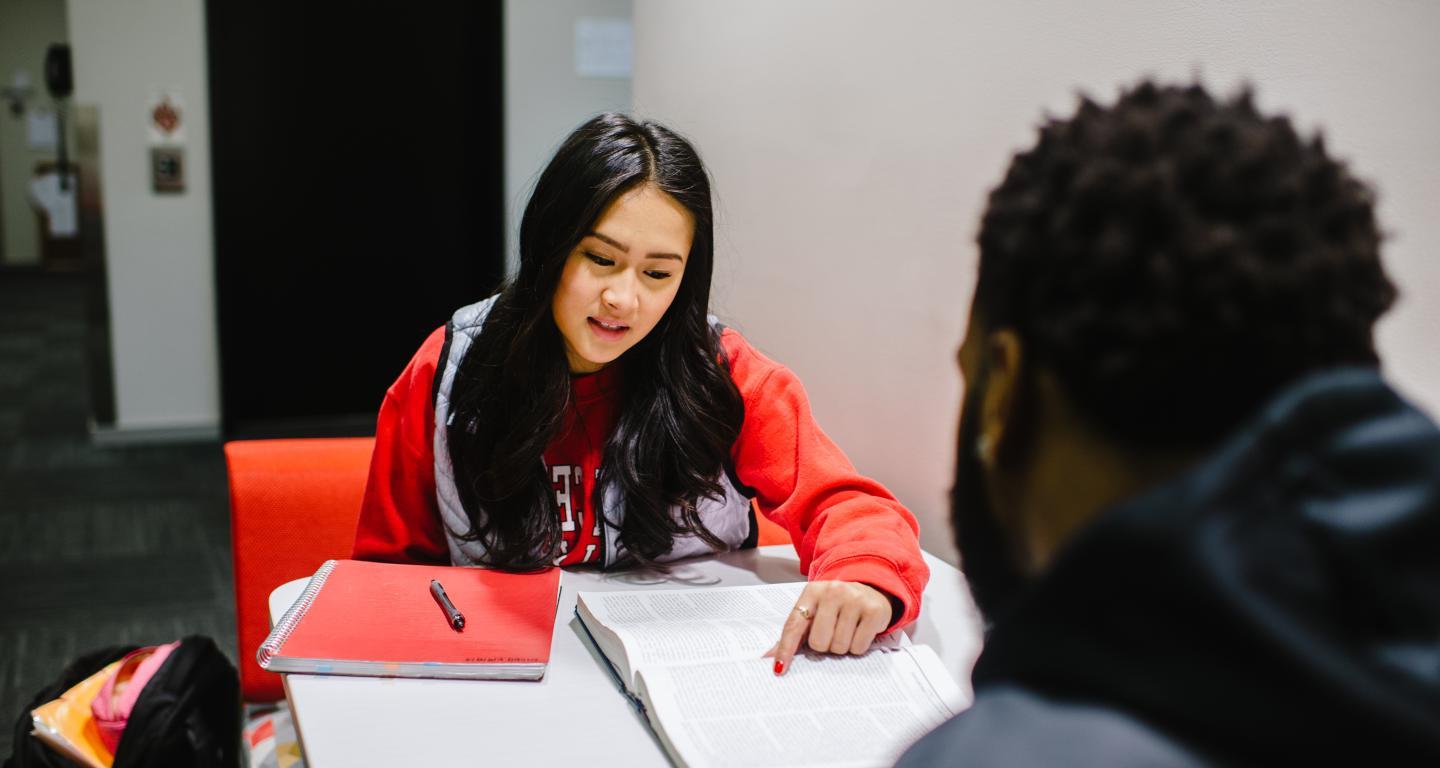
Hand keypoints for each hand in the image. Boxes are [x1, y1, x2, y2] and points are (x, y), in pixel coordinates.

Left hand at [764, 581, 891, 674]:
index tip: (780, 668)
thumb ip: (793, 633)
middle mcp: (833, 592)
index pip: (794, 625)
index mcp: (812, 592)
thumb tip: (769, 656)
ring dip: (842, 646)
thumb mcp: (814, 610)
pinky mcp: (874, 611)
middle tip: (832, 633)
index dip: (786, 649)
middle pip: (818, 642)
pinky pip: (859, 647)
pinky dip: (858, 646)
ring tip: (847, 630)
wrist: (871, 588)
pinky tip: (860, 630)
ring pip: (839, 647)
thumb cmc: (836, 605)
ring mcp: (854, 599)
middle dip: (824, 645)